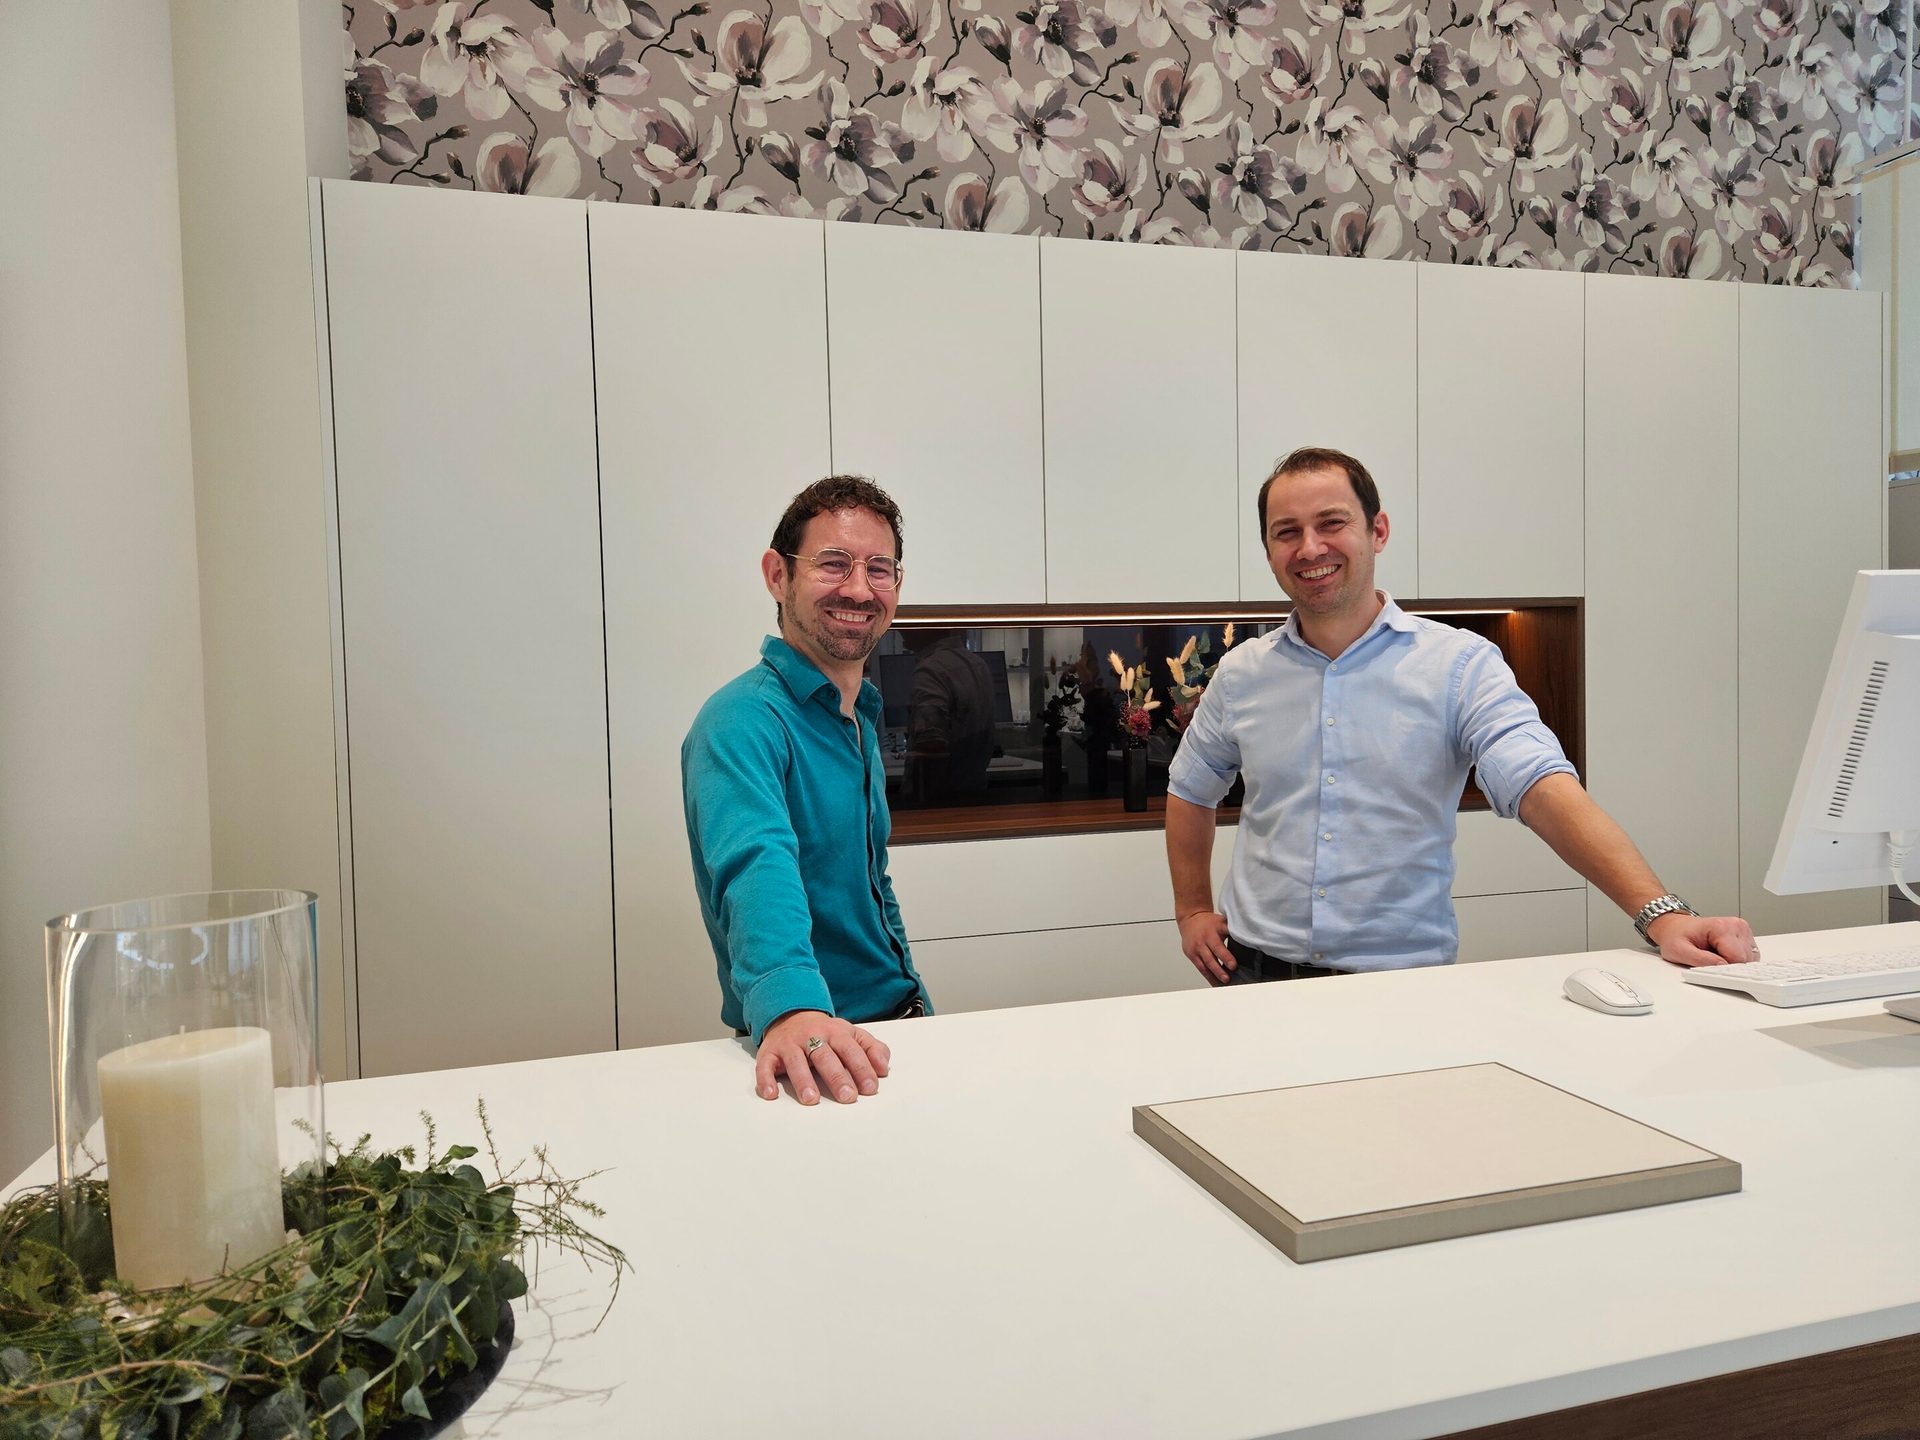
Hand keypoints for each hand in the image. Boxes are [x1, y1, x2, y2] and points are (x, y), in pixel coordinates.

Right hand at [755, 1010, 890, 1104]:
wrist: (790, 1013)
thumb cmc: (825, 1033)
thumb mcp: (851, 1034)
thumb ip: (871, 1048)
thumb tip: (884, 1068)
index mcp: (836, 1032)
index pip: (851, 1050)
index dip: (861, 1068)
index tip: (870, 1088)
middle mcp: (812, 1037)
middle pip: (825, 1056)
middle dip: (837, 1077)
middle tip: (848, 1096)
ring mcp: (789, 1044)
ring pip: (796, 1061)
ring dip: (803, 1080)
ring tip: (811, 1099)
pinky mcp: (769, 1052)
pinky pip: (765, 1065)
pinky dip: (765, 1079)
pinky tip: (770, 1094)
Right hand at [1178, 910, 1235, 985]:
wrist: (1190, 919)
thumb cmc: (1209, 922)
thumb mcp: (1222, 922)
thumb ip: (1233, 930)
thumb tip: (1250, 939)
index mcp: (1212, 932)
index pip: (1219, 946)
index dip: (1226, 957)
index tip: (1233, 966)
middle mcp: (1203, 941)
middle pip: (1210, 958)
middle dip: (1219, 969)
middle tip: (1228, 978)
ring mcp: (1196, 949)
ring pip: (1204, 965)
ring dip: (1214, 976)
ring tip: (1223, 984)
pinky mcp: (1192, 955)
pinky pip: (1200, 968)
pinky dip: (1209, 977)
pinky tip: (1216, 983)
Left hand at [1648, 913, 1759, 966]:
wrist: (1675, 926)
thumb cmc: (1675, 936)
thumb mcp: (1679, 951)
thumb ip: (1701, 960)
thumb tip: (1721, 967)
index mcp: (1721, 927)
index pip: (1737, 958)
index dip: (1724, 969)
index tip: (1711, 970)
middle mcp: (1736, 925)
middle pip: (1745, 960)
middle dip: (1728, 965)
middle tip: (1708, 960)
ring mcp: (1742, 929)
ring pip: (1749, 958)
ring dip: (1733, 962)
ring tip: (1714, 955)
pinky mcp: (1745, 935)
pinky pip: (1749, 956)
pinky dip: (1737, 959)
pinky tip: (1722, 955)